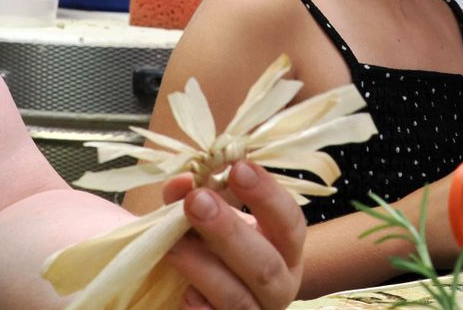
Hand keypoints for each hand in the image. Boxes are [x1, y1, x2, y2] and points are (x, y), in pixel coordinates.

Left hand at [164, 162, 303, 309]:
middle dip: (229, 231)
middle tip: (197, 201)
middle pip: (264, 263)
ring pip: (237, 297)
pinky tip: (183, 292)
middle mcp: (282, 283)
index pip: (289, 219)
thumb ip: (198, 194)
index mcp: (287, 246)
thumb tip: (181, 182)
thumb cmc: (222, 245)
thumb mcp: (216, 215)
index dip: (266, 194)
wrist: (219, 291)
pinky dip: (200, 309)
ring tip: (173, 245)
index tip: (238, 167)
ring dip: (204, 268)